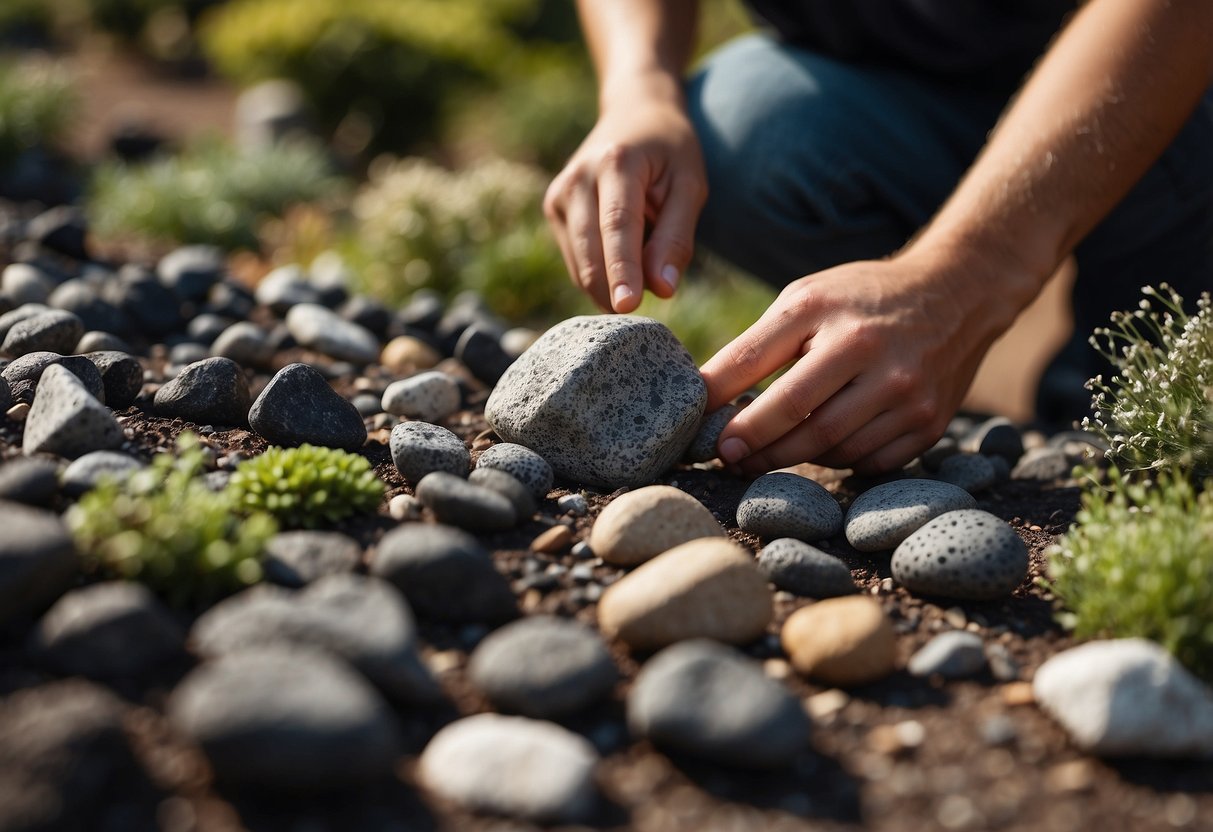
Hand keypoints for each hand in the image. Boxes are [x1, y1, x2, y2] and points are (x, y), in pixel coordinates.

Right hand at [544, 93, 706, 312]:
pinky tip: (621, 244)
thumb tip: (662, 289)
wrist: (632, 113)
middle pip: (590, 252)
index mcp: (615, 163)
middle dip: (616, 289)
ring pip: (581, 266)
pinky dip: (603, 269)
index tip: (628, 307)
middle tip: (650, 296)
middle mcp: (577, 178)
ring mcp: (558, 195)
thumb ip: (677, 237)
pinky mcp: (552, 210)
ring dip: (613, 280)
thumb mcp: (690, 185)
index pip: (617, 226)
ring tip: (643, 245)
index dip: (623, 270)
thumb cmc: (669, 151)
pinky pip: (577, 262)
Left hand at [700, 252, 1017, 475]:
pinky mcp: (930, 424)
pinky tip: (823, 445)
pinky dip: (839, 459)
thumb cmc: (861, 299)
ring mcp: (909, 395)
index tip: (709, 442)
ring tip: (767, 453)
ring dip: (795, 457)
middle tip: (731, 459)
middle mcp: (877, 357)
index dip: (735, 417)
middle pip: (805, 424)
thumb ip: (756, 346)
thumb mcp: (806, 300)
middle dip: (760, 449)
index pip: (772, 380)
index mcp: (837, 321)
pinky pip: (868, 461)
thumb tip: (704, 394)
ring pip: (834, 449)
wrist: (957, 293)